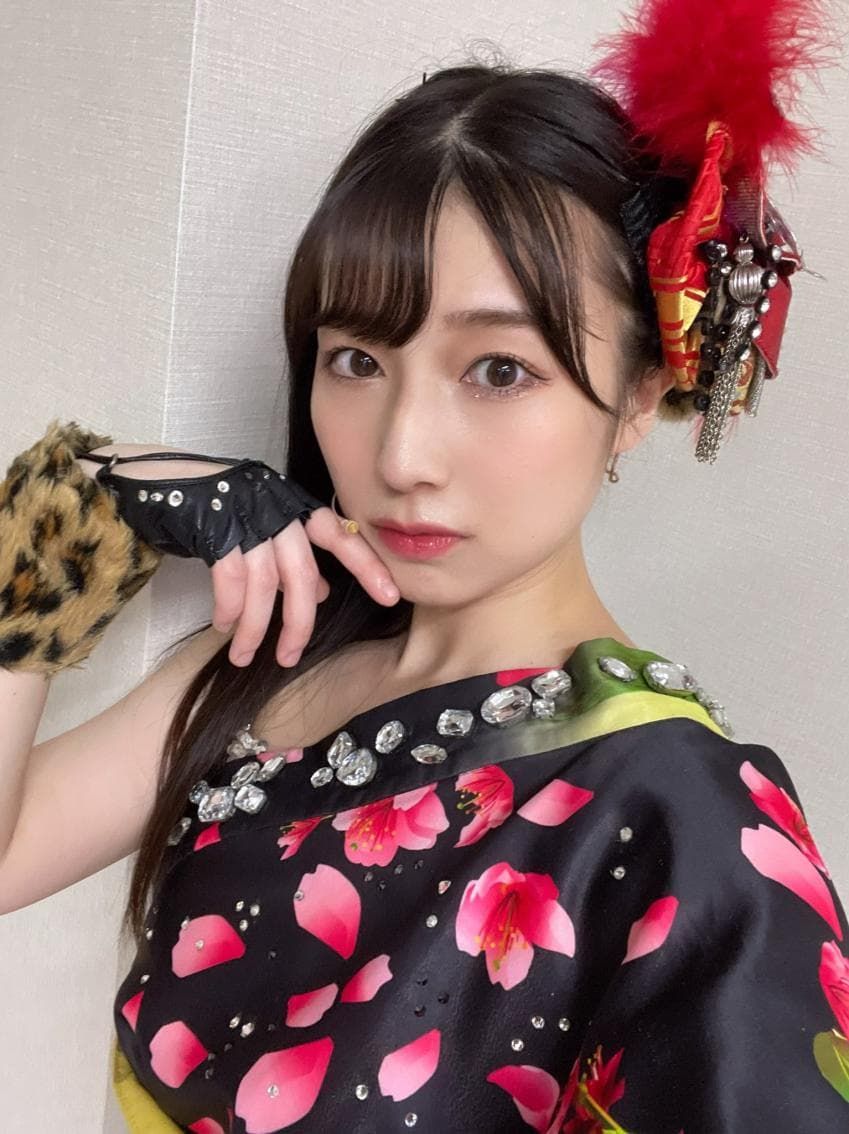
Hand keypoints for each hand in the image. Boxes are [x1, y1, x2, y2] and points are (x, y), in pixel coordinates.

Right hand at [211, 506, 399, 667]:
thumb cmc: (226, 507)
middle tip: (289, 658)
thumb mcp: (269, 527)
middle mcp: (277, 511)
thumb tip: (322, 594)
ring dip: (255, 627)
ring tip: (244, 655)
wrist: (169, 480)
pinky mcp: (215, 530)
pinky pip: (230, 579)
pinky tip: (224, 626)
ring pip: (264, 584)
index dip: (366, 565)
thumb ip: (297, 559)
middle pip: (300, 575)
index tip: (390, 596)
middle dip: (298, 623)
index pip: (341, 536)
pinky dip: (229, 608)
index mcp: (297, 508)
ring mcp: (246, 518)